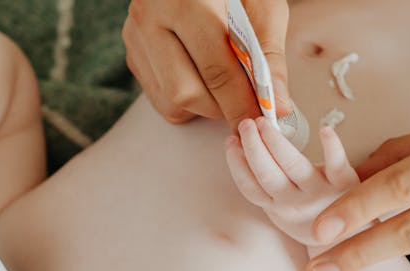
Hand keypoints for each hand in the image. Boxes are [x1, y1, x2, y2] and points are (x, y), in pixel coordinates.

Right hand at [123, 0, 290, 128]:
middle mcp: (150, 19)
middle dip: (221, 108)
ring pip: (170, 101)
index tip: (259, 119)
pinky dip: (186, 99)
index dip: (240, 102)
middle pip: (186, 92)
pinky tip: (201, 76)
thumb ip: (269, 55)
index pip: (215, 69)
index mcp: (186, 0)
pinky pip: (159, 97)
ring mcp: (136, 38)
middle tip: (245, 104)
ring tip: (223, 86)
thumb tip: (276, 106)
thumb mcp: (262, 4)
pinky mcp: (132, 54)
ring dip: (203, 106)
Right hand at [226, 118, 358, 247]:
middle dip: (253, 148)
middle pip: (268, 175)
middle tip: (246, 124)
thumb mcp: (283, 209)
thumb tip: (245, 151)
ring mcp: (318, 193)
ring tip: (264, 123)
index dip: (237, 165)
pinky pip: (336, 163)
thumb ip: (267, 187)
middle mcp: (294, 202)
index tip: (230, 142)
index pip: (250, 187)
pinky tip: (324, 129)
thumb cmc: (314, 218)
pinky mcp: (345, 183)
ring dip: (276, 143)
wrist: (350, 237)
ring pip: (293, 167)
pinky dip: (331, 146)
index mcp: (277, 207)